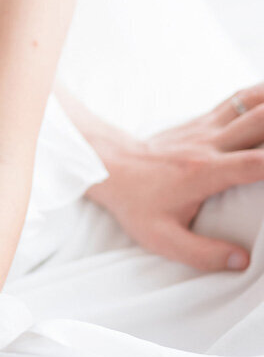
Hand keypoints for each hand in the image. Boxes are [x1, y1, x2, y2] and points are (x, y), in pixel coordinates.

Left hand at [87, 85, 263, 271]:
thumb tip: (242, 262)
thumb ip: (202, 253)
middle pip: (261, 122)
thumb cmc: (135, 204)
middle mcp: (210, 145)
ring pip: (252, 103)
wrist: (107, 166)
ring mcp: (206, 129)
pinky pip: (237, 100)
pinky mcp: (201, 121)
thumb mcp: (161, 237)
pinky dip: (262, 94)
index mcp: (206, 173)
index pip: (257, 164)